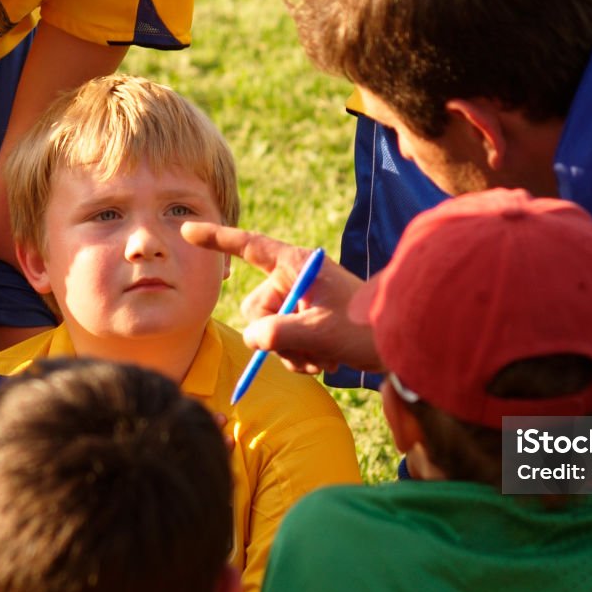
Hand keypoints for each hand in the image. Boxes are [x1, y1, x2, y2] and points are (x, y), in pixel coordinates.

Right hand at [181, 222, 382, 373]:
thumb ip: (275, 335)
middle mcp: (297, 278)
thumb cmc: (365, 329)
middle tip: (305, 350)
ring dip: (293, 352)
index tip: (187, 229)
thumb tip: (252, 338)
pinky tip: (327, 362)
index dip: (216, 238)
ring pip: (271, 331)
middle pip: (256, 307)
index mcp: (297, 265)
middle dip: (275, 336)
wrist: (404, 341)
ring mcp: (305, 300)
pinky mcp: (312, 320)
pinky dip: (303, 356)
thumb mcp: (316, 333)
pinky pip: (287, 342)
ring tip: (323, 358)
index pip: (248, 247)